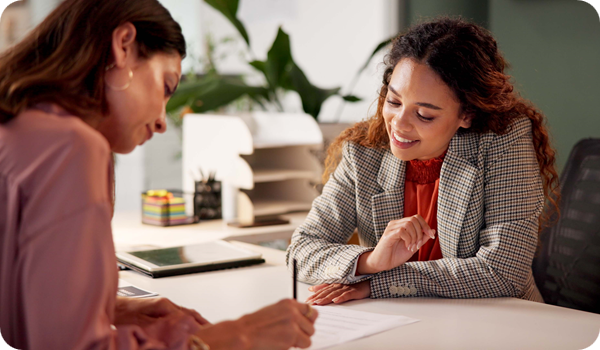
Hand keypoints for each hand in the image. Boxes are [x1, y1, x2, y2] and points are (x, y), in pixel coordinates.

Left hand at [114, 296, 209, 328]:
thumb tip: (179, 327)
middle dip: (202, 323)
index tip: (207, 333)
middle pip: (191, 314)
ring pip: (186, 312)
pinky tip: (190, 325)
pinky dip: (189, 320)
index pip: (188, 316)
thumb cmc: (121, 315)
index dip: (199, 326)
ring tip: (206, 330)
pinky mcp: (160, 308)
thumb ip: (162, 325)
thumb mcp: (142, 323)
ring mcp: (164, 305)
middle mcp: (166, 303)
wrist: (111, 306)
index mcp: (164, 306)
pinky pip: (180, 313)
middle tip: (212, 332)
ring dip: (196, 321)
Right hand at [197, 299, 318, 349]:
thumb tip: (299, 320)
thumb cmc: (253, 325)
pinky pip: (305, 344)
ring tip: (287, 340)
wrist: (244, 333)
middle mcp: (292, 310)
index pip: (309, 309)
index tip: (305, 324)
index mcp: (287, 303)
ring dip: (301, 339)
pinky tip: (285, 344)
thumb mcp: (273, 312)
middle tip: (295, 335)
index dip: (308, 319)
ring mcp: (293, 323)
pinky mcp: (293, 335)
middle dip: (305, 330)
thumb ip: (288, 313)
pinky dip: (297, 347)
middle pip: (312, 321)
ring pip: (310, 334)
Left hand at [305, 280, 370, 304]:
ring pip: (334, 293)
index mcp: (334, 285)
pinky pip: (347, 295)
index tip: (307, 301)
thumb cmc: (353, 284)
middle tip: (310, 303)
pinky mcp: (354, 291)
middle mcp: (338, 285)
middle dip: (317, 298)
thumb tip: (311, 289)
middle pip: (326, 292)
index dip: (314, 295)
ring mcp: (346, 288)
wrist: (368, 280)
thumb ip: (324, 287)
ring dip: (326, 298)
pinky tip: (336, 301)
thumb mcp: (337, 285)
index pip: (322, 291)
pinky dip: (341, 297)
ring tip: (319, 302)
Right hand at [357, 214, 434, 273]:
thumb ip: (422, 239)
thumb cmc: (395, 255)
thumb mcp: (413, 247)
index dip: (425, 225)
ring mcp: (391, 228)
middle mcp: (395, 224)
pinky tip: (406, 246)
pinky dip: (408, 239)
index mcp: (401, 225)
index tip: (431, 236)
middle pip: (414, 219)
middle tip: (418, 244)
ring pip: (408, 224)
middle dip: (420, 232)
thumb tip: (432, 230)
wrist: (382, 264)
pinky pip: (402, 231)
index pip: (416, 217)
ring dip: (414, 236)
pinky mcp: (388, 235)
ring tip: (411, 246)